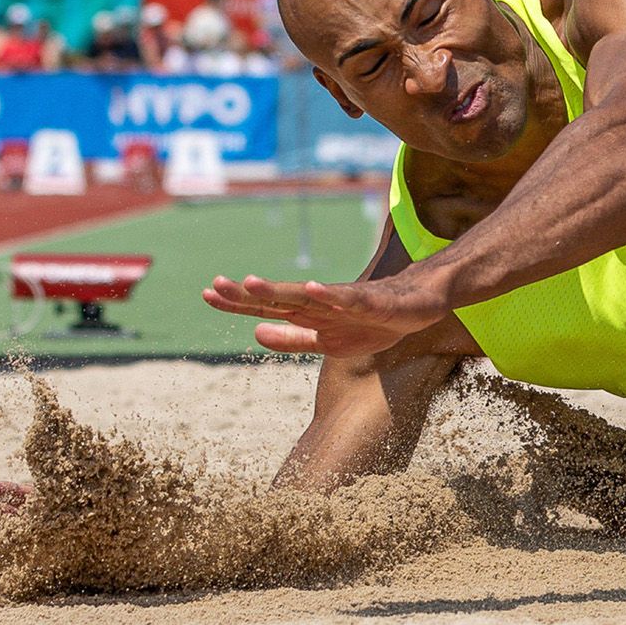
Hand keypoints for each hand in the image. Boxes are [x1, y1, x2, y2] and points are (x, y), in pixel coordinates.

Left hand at [203, 269, 451, 357]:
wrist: (418, 306)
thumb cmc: (371, 321)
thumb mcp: (327, 341)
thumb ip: (293, 339)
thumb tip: (255, 333)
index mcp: (309, 313)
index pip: (267, 306)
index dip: (237, 303)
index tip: (206, 294)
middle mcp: (321, 302)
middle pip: (279, 296)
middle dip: (247, 293)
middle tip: (215, 285)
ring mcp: (344, 300)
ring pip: (306, 294)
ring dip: (279, 289)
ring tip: (250, 283)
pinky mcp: (371, 301)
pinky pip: (348, 298)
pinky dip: (329, 294)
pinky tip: (311, 288)